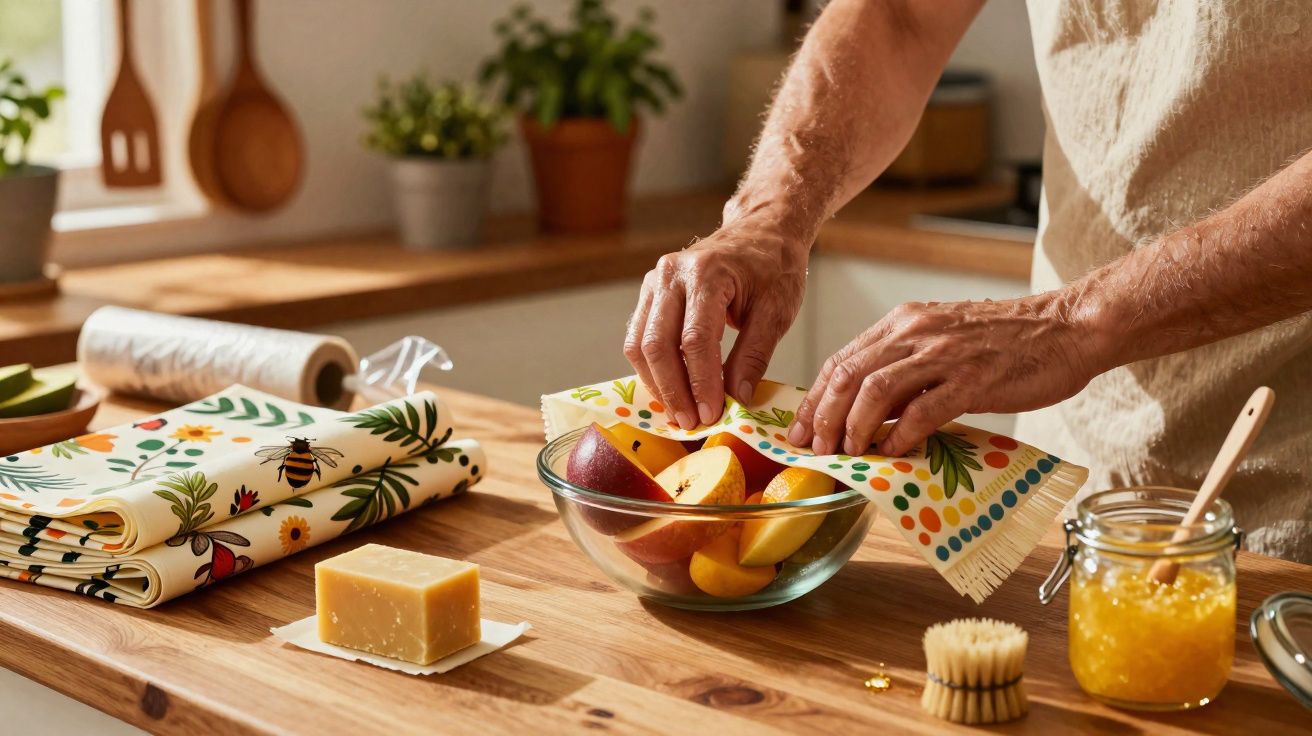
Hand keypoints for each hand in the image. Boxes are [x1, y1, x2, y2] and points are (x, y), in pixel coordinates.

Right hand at [625, 223, 806, 428]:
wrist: (761, 231)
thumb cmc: (773, 267)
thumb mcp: (776, 311)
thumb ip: (753, 356)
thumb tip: (737, 400)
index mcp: (706, 273)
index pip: (694, 339)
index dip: (701, 382)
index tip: (712, 414)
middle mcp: (671, 274)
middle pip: (656, 344)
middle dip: (673, 390)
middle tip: (692, 422)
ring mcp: (655, 282)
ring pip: (639, 344)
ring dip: (657, 384)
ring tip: (681, 412)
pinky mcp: (650, 293)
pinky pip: (639, 338)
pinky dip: (652, 369)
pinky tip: (672, 390)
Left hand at [786, 293, 1103, 456]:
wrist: (1068, 327)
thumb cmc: (1006, 342)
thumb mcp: (942, 344)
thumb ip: (904, 373)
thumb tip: (866, 415)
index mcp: (903, 323)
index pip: (841, 360)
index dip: (814, 399)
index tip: (798, 431)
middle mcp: (916, 332)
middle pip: (848, 375)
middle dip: (823, 417)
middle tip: (814, 449)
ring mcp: (944, 353)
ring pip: (876, 390)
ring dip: (854, 427)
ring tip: (847, 453)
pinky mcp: (974, 378)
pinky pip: (925, 409)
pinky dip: (901, 434)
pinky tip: (893, 452)